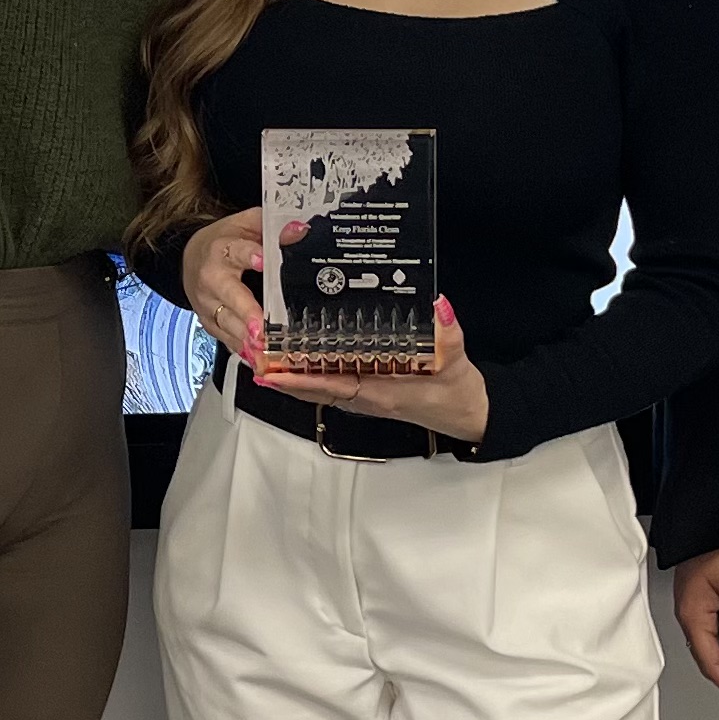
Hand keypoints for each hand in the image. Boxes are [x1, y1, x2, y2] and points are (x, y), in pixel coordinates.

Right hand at [180, 204, 271, 362]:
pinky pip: (227, 340)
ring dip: (247, 339)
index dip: (250, 255)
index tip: (262, 260)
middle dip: (246, 313)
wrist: (192, 258)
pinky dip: (244, 352)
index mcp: (223, 248)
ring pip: (227, 323)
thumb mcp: (246, 225)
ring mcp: (209, 304)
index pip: (237, 250)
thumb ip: (271, 228)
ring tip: (266, 350)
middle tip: (262, 329)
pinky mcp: (211, 323)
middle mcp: (212, 278)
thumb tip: (298, 230)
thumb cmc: (225, 241)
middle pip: (230, 295)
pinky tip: (259, 361)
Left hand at [251, 293, 492, 444]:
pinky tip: (297, 353)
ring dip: (291, 373)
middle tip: (252, 353)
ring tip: (263, 351)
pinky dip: (309, 371)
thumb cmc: (457, 393)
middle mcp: (363, 397)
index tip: (269, 371)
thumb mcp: (456, 361)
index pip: (329, 385)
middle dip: (282, 374)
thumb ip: (447, 333)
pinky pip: (330, 382)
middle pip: (313, 387)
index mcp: (378, 393)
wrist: (466, 414)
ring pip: (318, 386)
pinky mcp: (367, 390)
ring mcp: (363, 396)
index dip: (298, 379)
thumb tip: (438, 305)